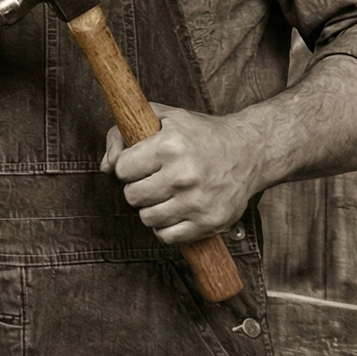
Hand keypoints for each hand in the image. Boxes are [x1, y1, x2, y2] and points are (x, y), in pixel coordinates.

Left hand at [108, 103, 264, 247]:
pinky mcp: (210, 222)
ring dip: (151, 208)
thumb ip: (123, 133)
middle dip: (138, 187)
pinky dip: (166, 227)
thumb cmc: (201, 135)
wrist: (251, 151)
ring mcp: (198, 202)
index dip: (127, 166)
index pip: (121, 169)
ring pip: (147, 218)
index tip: (140, 164)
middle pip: (132, 196)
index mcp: (170, 146)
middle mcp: (184, 175)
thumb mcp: (163, 118)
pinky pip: (167, 237)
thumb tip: (105, 166)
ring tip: (166, 195)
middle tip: (154, 179)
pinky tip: (175, 211)